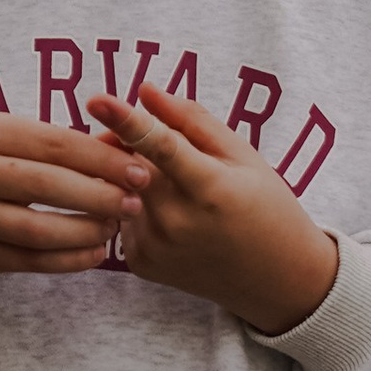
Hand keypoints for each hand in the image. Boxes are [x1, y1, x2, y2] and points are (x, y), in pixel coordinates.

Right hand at [0, 115, 137, 301]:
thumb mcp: (15, 141)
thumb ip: (67, 144)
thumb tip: (131, 146)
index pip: (55, 144)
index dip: (102, 159)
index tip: (140, 170)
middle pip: (47, 185)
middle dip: (99, 195)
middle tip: (134, 203)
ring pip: (38, 229)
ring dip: (85, 231)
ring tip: (114, 228)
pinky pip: (29, 260)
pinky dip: (68, 260)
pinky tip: (95, 254)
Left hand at [85, 80, 338, 334]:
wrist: (274, 279)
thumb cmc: (266, 206)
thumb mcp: (243, 156)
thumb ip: (192, 121)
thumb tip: (146, 91)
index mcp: (210, 189)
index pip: (160, 148)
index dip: (126, 121)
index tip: (96, 100)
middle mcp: (177, 223)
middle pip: (131, 163)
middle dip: (132, 143)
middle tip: (156, 142)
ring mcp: (155, 247)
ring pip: (123, 188)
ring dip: (136, 175)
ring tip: (176, 186)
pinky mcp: (140, 262)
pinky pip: (123, 216)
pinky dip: (138, 205)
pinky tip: (172, 215)